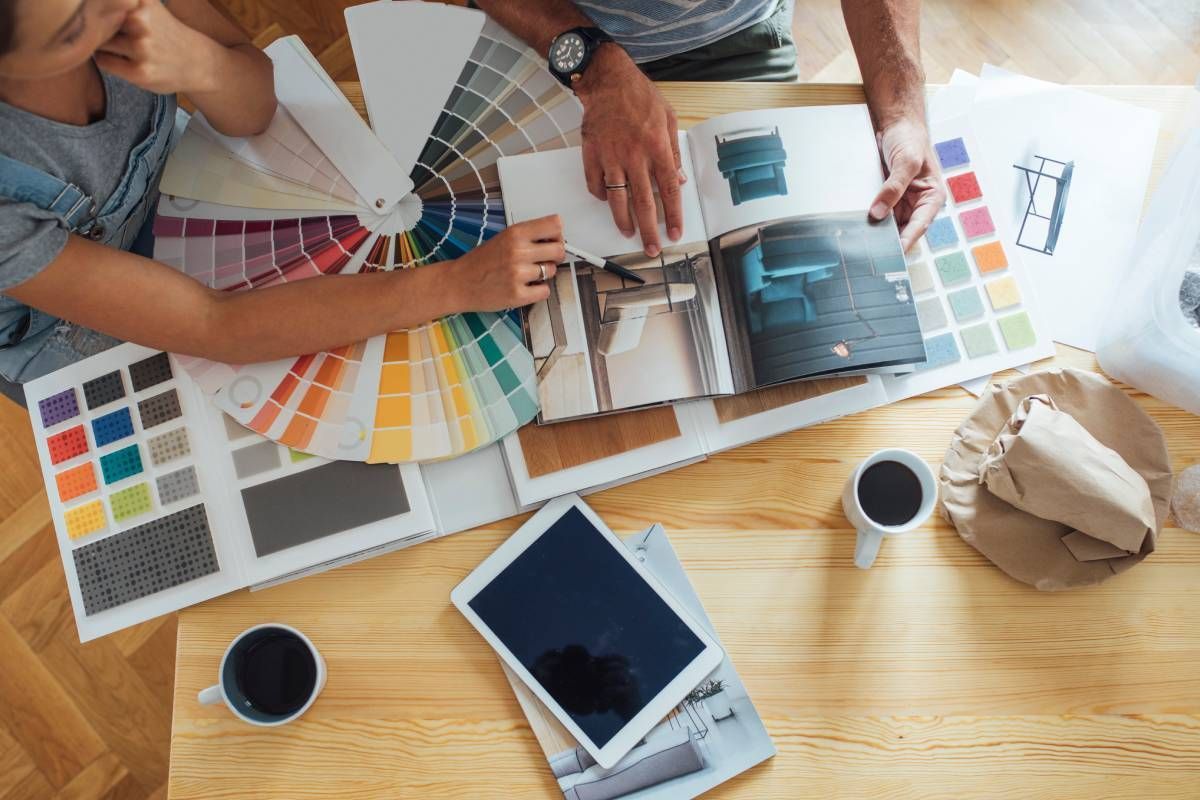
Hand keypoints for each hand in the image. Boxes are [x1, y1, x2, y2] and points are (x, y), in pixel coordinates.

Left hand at [94, 0, 220, 94]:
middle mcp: (141, 20)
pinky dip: (107, 59)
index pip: (100, 2)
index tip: (93, 9)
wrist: (197, 62)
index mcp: (142, 1)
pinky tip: (125, 59)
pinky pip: (104, 61)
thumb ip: (120, 0)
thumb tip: (79, 2)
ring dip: (102, 44)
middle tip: (116, 31)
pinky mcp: (140, 71)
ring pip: (98, 41)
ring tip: (122, 45)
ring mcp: (141, 47)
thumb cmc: (164, 30)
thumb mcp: (147, 4)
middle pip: (93, 19)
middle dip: (96, 24)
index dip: (93, 7)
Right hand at [447, 216, 564, 310]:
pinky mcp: (518, 295)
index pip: (555, 225)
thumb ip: (528, 236)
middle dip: (555, 256)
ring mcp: (518, 274)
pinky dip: (538, 291)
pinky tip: (524, 287)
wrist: (458, 283)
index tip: (551, 240)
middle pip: (559, 250)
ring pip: (552, 271)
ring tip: (525, 275)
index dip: (557, 234)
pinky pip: (545, 291)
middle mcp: (518, 251)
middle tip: (543, 260)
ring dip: (543, 274)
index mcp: (515, 233)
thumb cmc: (481, 261)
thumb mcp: (503, 238)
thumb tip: (556, 238)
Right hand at [576, 46, 683, 257]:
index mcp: (658, 147)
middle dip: (649, 231)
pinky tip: (608, 201)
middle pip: (644, 203)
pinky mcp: (592, 154)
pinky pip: (596, 184)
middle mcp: (635, 156)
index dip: (673, 215)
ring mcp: (611, 157)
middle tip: (652, 248)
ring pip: (617, 199)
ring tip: (628, 233)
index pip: (670, 190)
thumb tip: (680, 180)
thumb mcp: (669, 118)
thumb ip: (674, 152)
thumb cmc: (640, 96)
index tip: (675, 233)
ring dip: (623, 221)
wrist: (608, 79)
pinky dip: (601, 196)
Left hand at [869, 117, 945, 251]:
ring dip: (876, 233)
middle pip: (902, 230)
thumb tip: (878, 213)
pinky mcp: (887, 201)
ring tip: (860, 244)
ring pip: (888, 226)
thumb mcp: (906, 161)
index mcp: (932, 197)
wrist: (897, 125)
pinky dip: (868, 222)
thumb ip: (893, 187)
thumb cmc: (910, 139)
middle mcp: (917, 205)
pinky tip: (855, 228)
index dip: (906, 241)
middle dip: (888, 240)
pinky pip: (877, 216)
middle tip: (870, 252)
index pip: (919, 226)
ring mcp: (901, 204)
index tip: (893, 253)